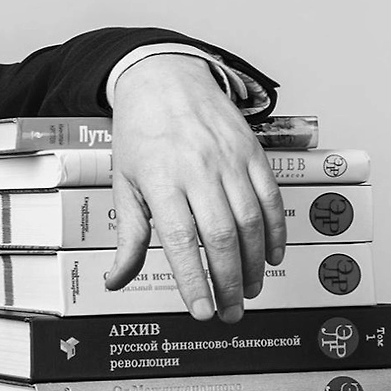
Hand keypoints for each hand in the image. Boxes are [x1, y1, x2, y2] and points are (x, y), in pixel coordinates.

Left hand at [103, 55, 285, 322]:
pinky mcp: (253, 152)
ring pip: (251, 221)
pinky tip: (271, 257)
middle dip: (228, 281)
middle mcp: (198, 169)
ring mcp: (230, 159)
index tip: (201, 310)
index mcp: (161, 179)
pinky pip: (271, 198)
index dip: (194, 279)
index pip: (182, 240)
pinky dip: (275, 231)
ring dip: (254, 263)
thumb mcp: (124, 182)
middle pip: (222, 236)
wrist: (164, 78)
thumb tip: (115, 280)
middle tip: (229, 312)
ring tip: (249, 291)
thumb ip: (129, 236)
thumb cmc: (140, 134)